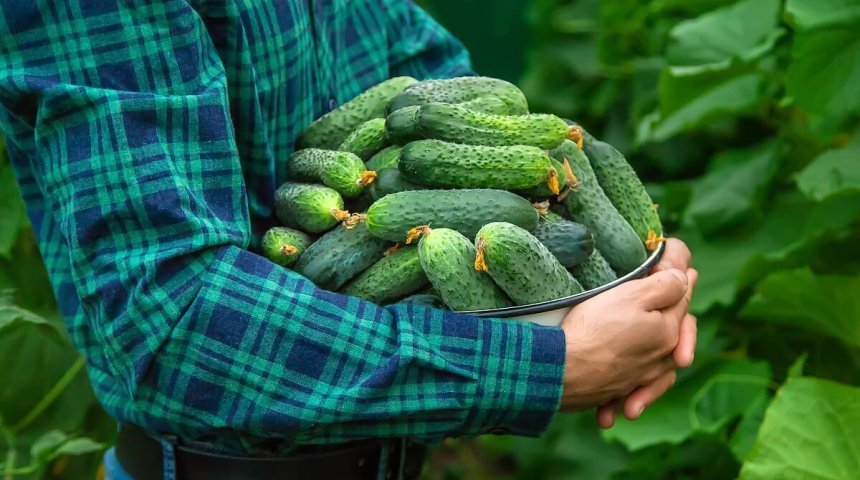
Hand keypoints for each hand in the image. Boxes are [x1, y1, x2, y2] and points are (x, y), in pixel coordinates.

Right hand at [559, 267, 689, 411]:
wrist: (561, 369)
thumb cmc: (594, 328)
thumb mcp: (631, 295)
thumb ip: (665, 285)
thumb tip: (684, 279)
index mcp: (668, 333)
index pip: (682, 301)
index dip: (682, 282)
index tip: (687, 270)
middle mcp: (660, 360)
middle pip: (675, 332)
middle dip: (679, 317)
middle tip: (681, 303)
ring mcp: (639, 379)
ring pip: (661, 365)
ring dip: (667, 357)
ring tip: (670, 351)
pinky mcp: (616, 392)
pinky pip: (635, 391)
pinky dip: (639, 392)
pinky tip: (634, 395)